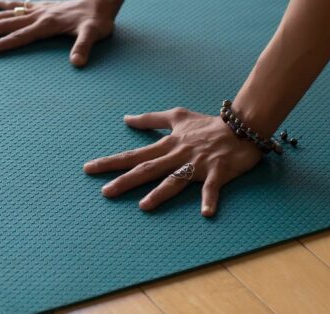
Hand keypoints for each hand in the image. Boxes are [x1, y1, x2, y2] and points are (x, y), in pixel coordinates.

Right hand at [0, 0, 114, 65]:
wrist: (100, 2)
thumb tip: (77, 63)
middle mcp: (38, 15)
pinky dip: (3, 4)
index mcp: (47, 24)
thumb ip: (83, 47)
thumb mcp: (94, 34)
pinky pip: (17, 5)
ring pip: (6, 14)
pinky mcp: (40, 6)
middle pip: (5, 23)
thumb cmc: (97, 21)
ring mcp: (37, 9)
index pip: (20, 36)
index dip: (3, 44)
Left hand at [83, 107, 263, 216]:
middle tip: (105, 193)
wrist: (240, 125)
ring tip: (144, 206)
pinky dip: (210, 199)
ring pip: (175, 180)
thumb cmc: (208, 124)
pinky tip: (206, 213)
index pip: (134, 155)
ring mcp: (197, 164)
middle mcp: (177, 155)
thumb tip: (126, 119)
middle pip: (147, 169)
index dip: (111, 162)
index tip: (89, 169)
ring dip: (160, 193)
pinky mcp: (217, 172)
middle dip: (125, 181)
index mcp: (167, 145)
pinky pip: (213, 187)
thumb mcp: (177, 116)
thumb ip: (150, 120)